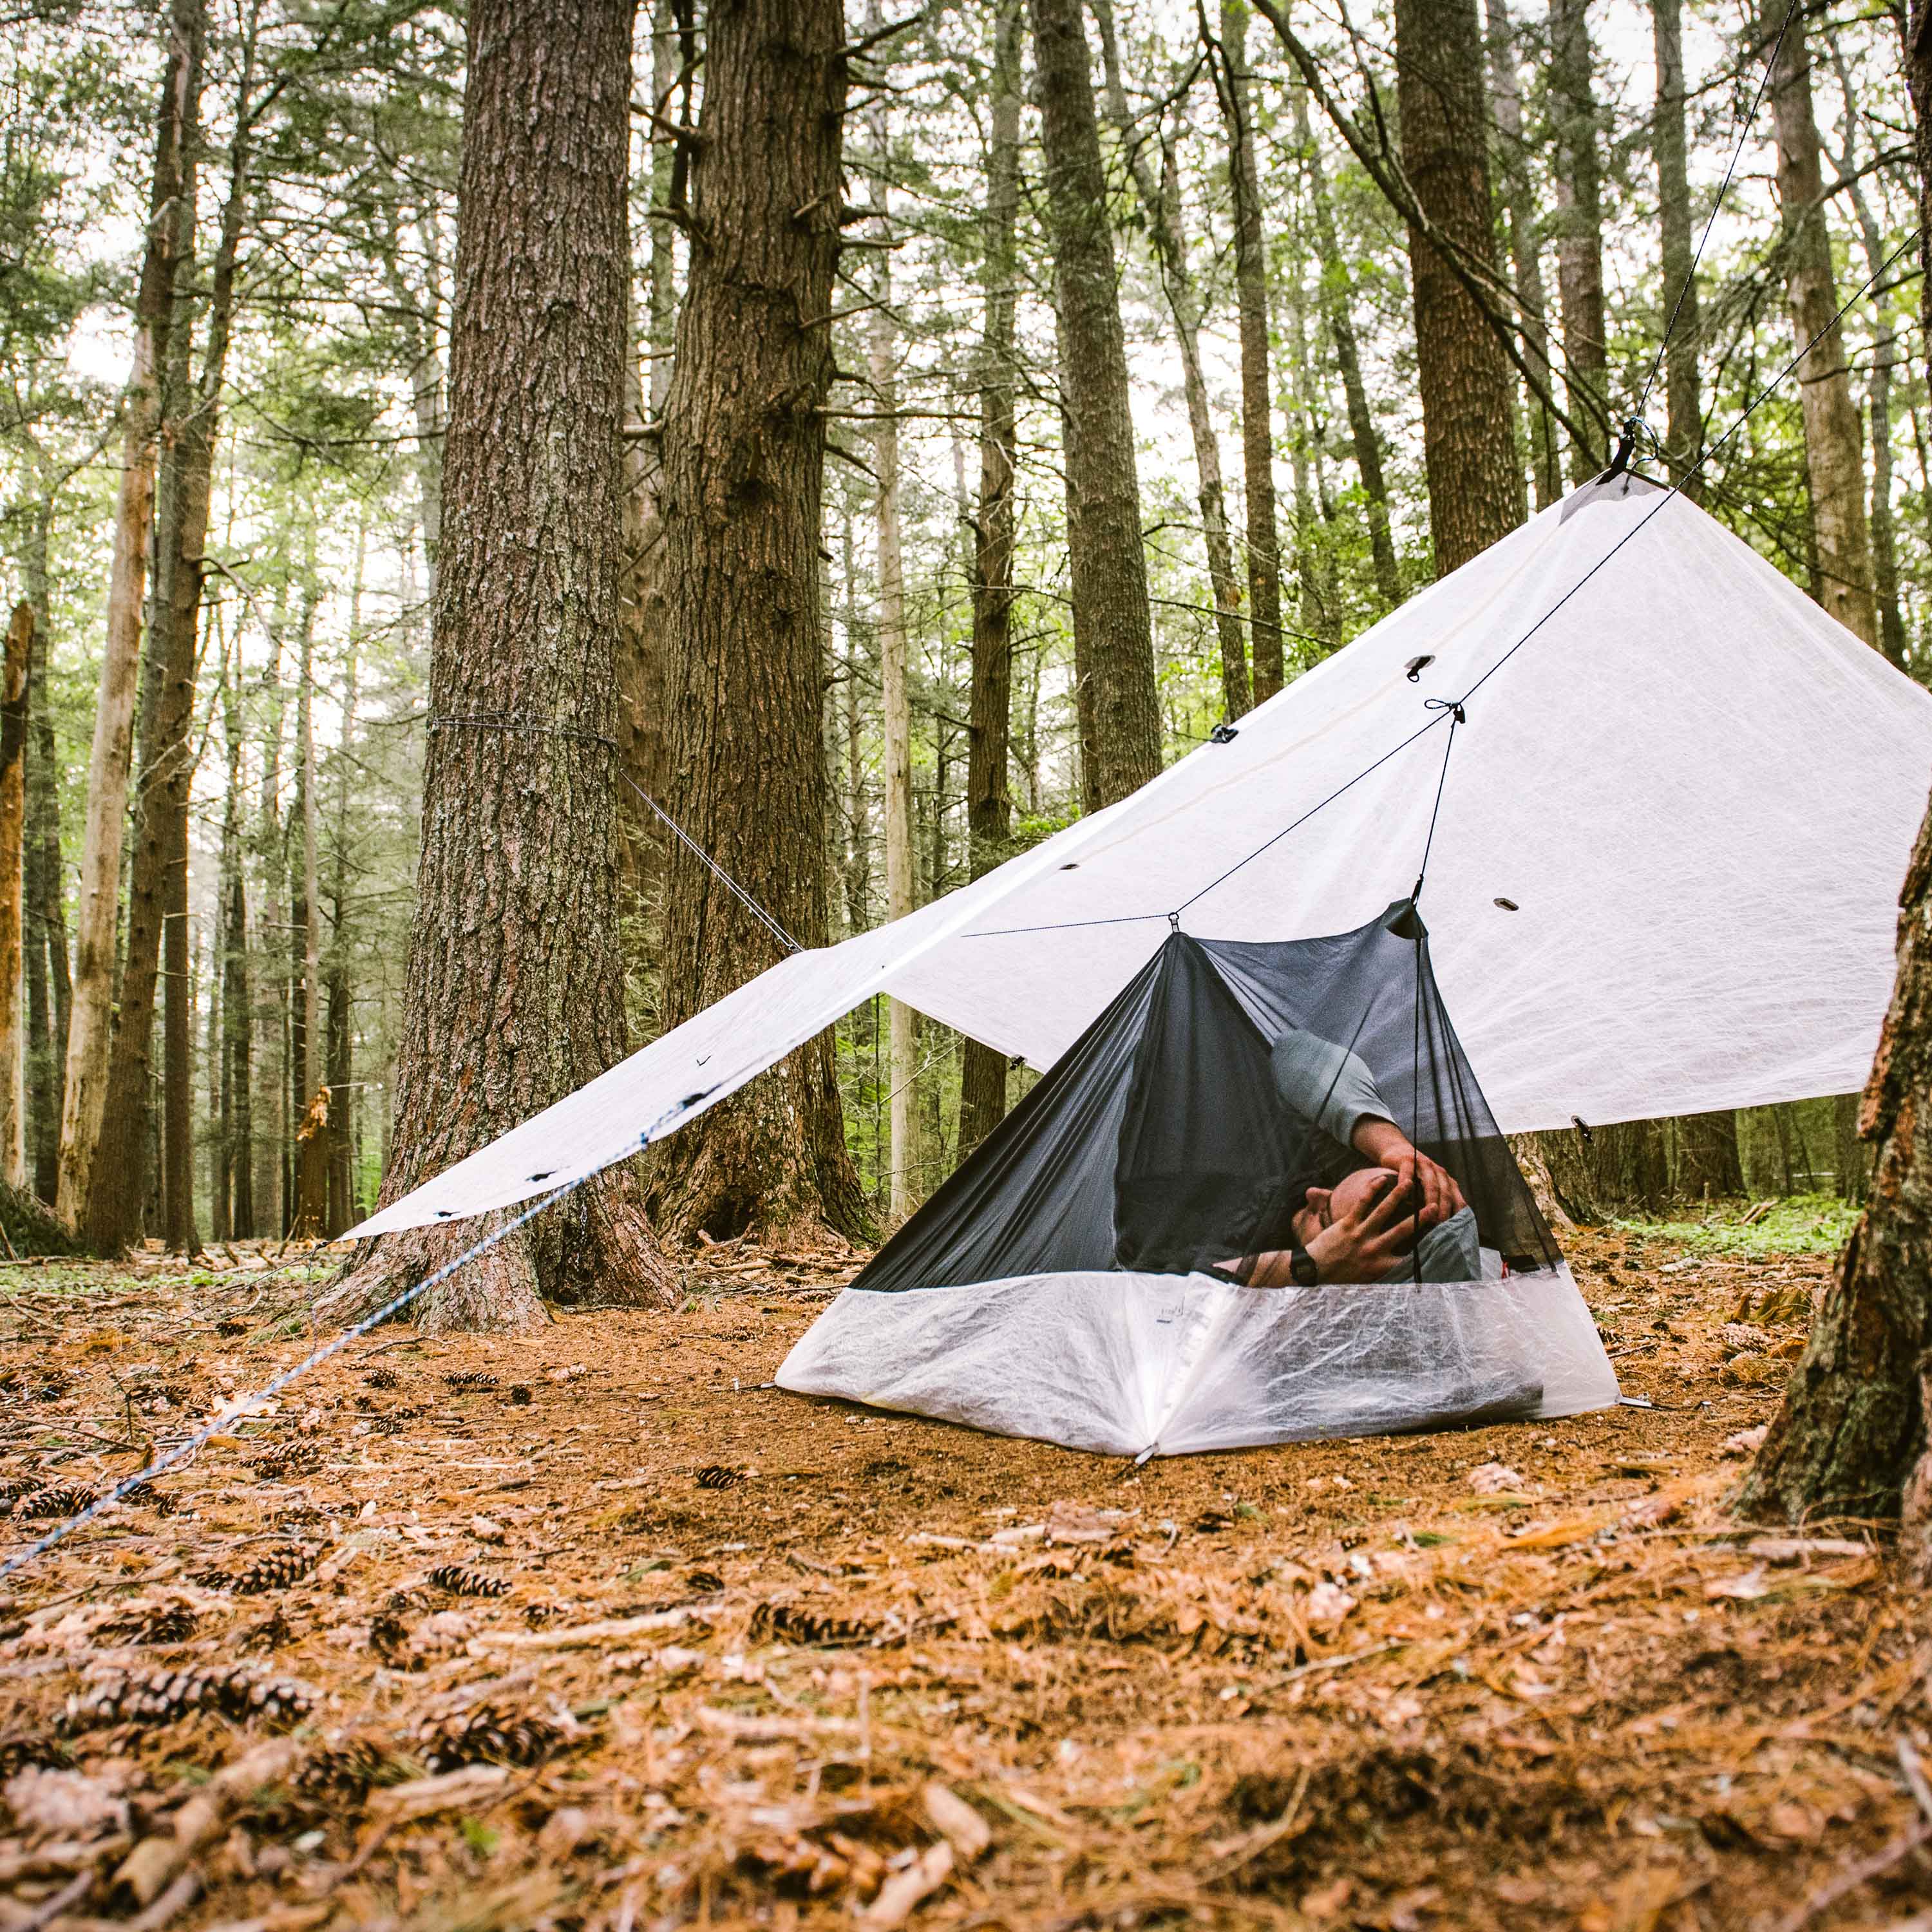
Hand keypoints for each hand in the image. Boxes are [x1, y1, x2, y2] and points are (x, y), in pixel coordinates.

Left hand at [1303, 1169, 1428, 1283]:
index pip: (1408, 1257)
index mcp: (1380, 1265)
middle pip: (1402, 1230)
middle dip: (1420, 1218)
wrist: (1314, 1269)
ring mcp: (1360, 1234)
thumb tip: (1403, 1270)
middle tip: (1435, 1207)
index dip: (1426, 1247)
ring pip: (1383, 1211)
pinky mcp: (1347, 1223)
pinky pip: (1362, 1203)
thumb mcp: (1367, 1279)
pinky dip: (1371, 1190)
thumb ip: (1385, 1271)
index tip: (1440, 1237)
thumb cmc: (1342, 1276)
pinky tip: (1380, 1179)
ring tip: (1409, 1183)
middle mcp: (1373, 1249)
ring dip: (1397, 1196)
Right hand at [1352, 1119, 1465, 1230]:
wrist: (1397, 1151)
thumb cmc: (1413, 1175)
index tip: (1454, 1230)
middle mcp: (1439, 1172)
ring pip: (1430, 1183)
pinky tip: (1403, 1195)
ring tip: (1427, 1213)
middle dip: (1445, 1210)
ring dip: (1430, 1199)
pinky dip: (1406, 1183)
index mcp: (1447, 1181)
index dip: (1457, 1214)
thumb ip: (1436, 1202)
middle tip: (1441, 1226)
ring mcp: (1424, 1164)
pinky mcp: (1407, 1160)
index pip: (1457, 1199)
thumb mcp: (1428, 1186)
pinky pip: (1407, 1172)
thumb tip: (1443, 1229)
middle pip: (1445, 1192)